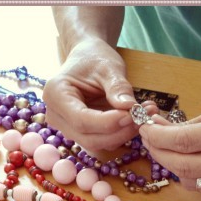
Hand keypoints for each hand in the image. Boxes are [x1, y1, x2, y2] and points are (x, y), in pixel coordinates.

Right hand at [43, 38, 145, 152]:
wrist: (88, 58)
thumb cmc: (94, 57)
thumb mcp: (108, 67)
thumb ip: (118, 87)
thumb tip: (130, 107)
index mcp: (56, 94)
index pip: (81, 120)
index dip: (108, 122)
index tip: (132, 115)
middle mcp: (56, 116)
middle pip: (88, 137)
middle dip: (118, 132)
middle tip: (143, 117)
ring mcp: (67, 128)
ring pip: (97, 143)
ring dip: (123, 134)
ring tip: (144, 115)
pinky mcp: (81, 133)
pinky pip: (103, 140)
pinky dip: (121, 133)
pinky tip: (136, 119)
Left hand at [137, 96, 200, 200]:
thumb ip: (192, 124)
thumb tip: (158, 129)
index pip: (182, 141)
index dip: (157, 137)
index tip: (146, 129)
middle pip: (181, 166)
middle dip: (158, 153)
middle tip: (150, 140)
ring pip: (190, 180)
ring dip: (173, 165)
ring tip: (170, 149)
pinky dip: (193, 175)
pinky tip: (194, 161)